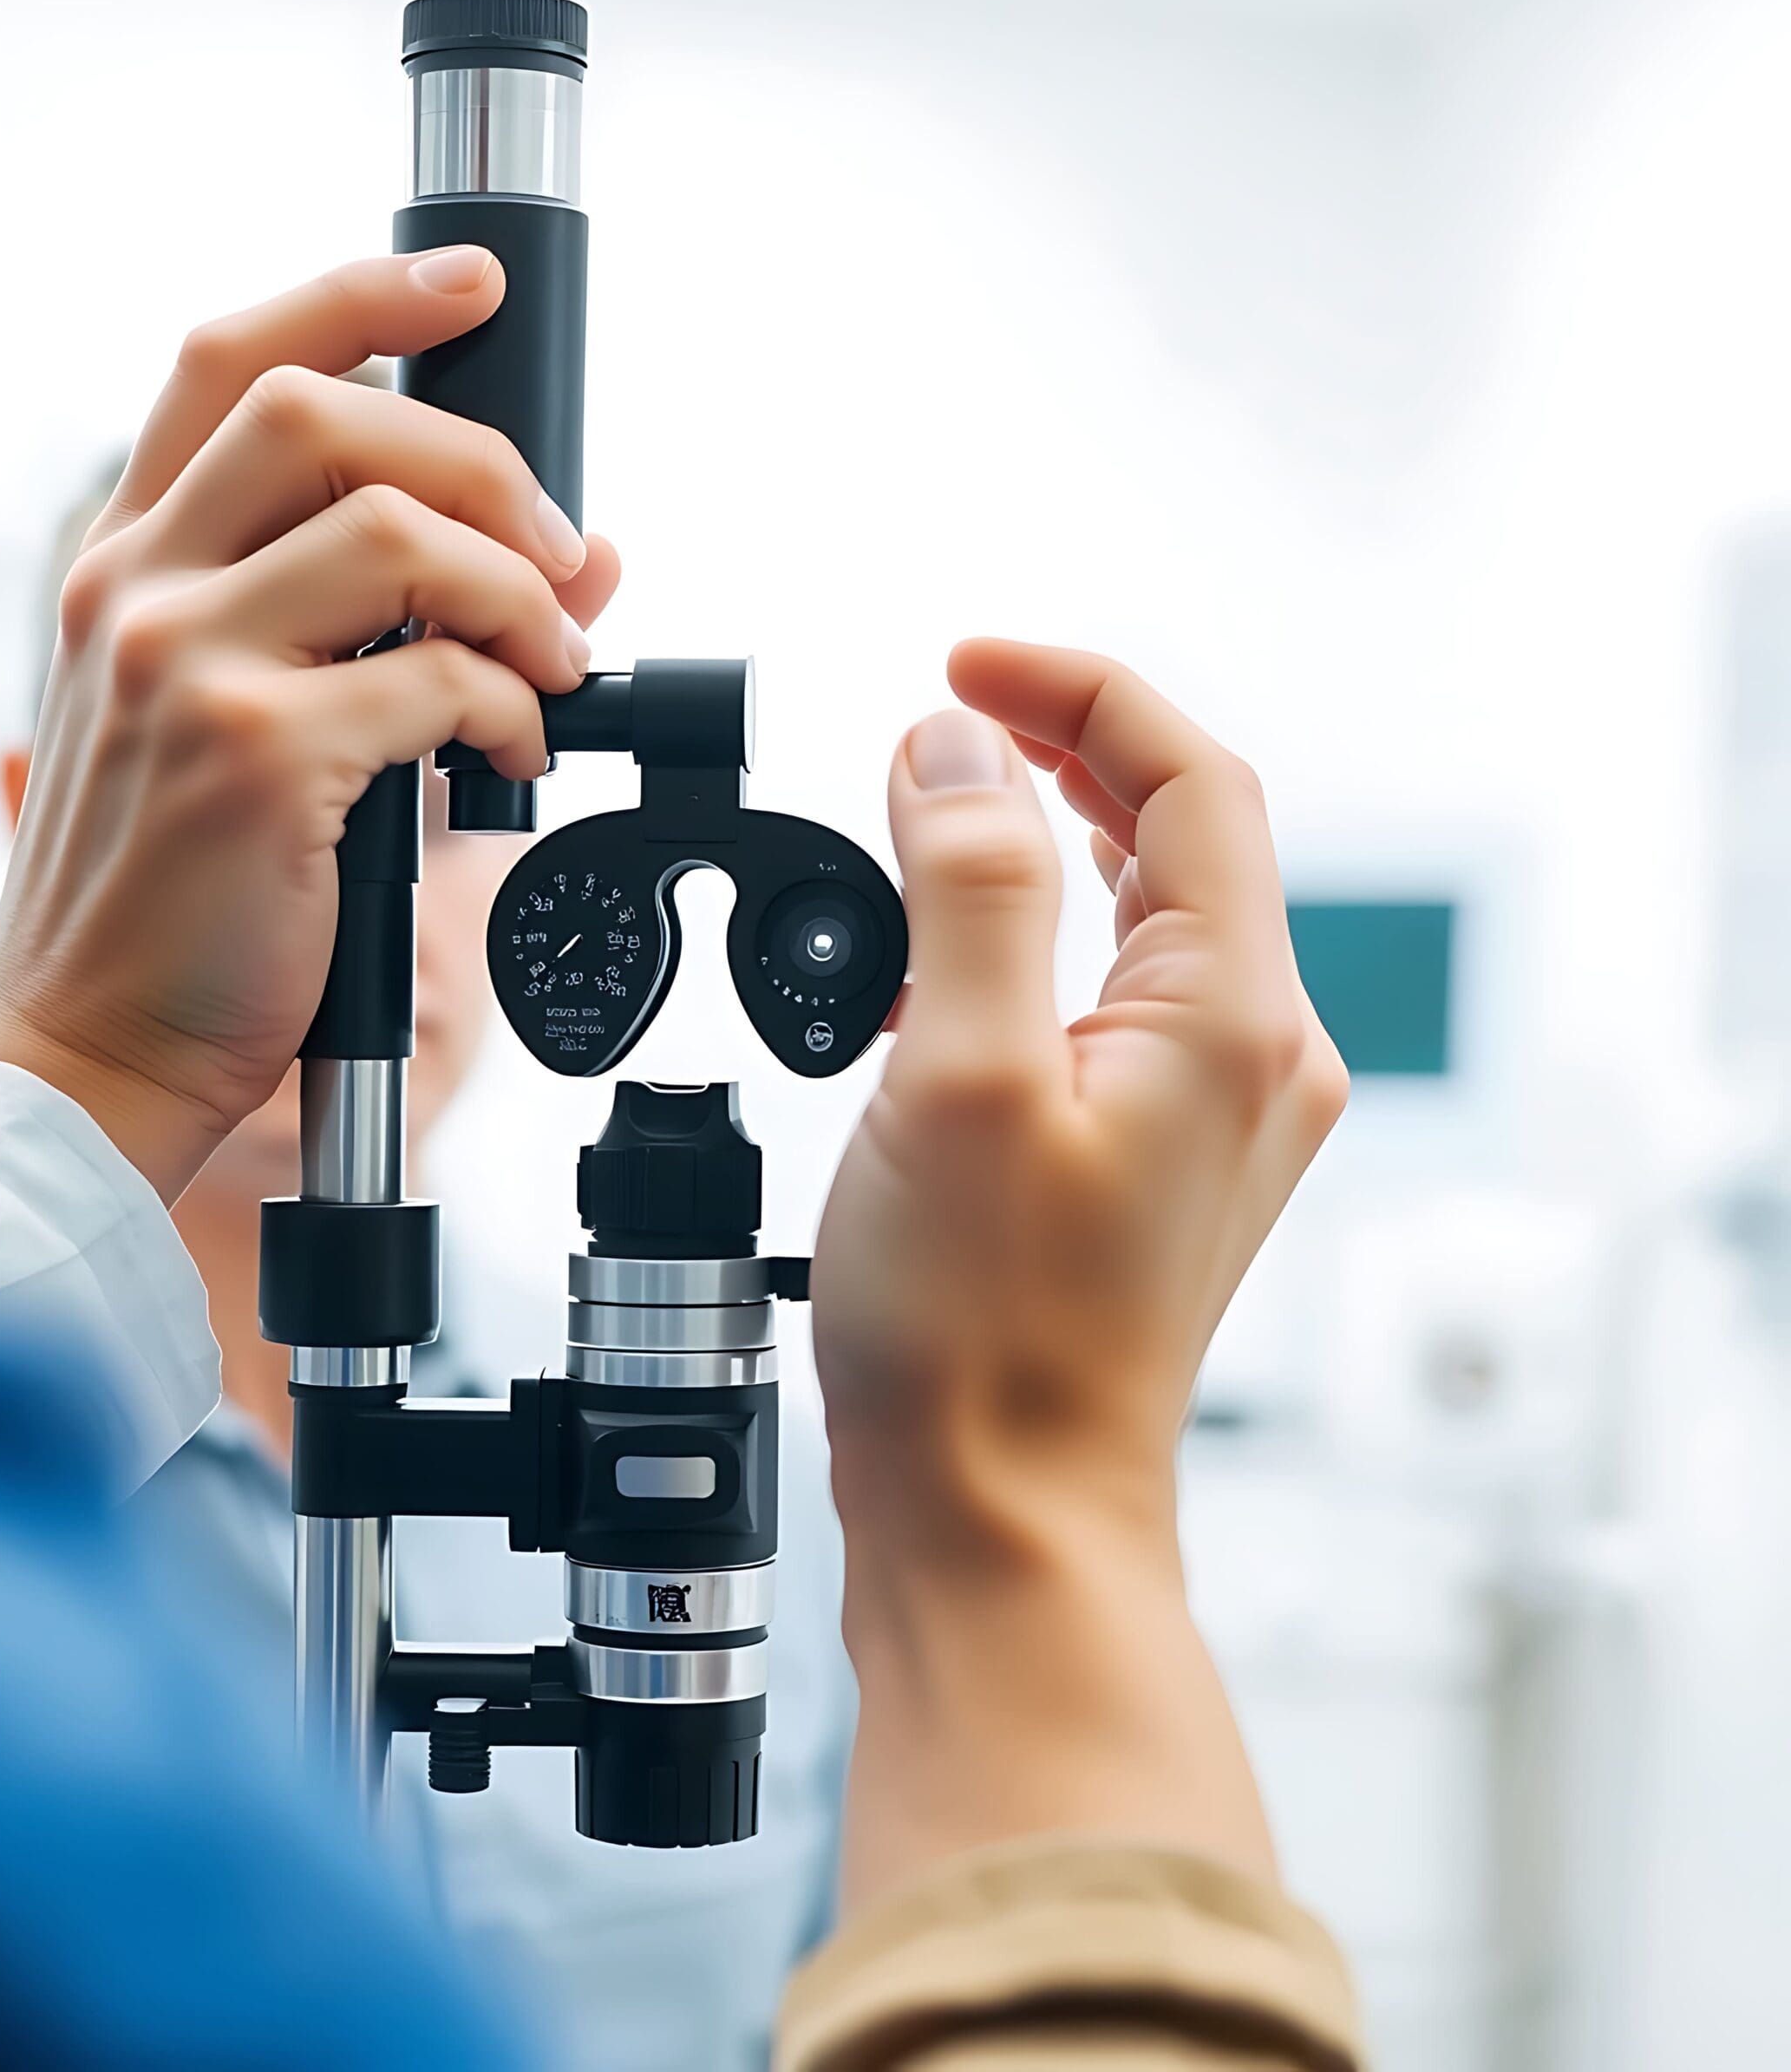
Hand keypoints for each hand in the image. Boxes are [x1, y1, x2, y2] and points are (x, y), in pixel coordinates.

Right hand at [0, 251, 620, 1202]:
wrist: (90, 1047)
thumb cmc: (174, 896)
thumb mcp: (240, 725)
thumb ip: (375, 624)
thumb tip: (579, 556)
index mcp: (123, 565)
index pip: (227, 362)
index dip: (356, 295)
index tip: (465, 283)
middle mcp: (133, 590)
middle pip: (321, 410)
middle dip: (480, 459)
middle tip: (560, 550)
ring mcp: (182, 664)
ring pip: (392, 530)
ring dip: (516, 589)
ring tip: (556, 666)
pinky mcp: (252, 755)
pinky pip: (436, 678)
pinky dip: (512, 709)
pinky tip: (513, 759)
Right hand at [814, 640, 1346, 1901]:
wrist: (999, 1518)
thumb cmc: (980, 1339)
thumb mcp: (958, 1074)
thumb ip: (967, 886)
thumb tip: (952, 749)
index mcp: (1231, 1019)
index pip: (1190, 779)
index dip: (1078, 692)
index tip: (964, 664)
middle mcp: (1248, 1057)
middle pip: (1182, 834)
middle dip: (1061, 750)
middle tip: (939, 718)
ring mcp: (1210, 1113)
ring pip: (1147, 912)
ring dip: (1048, 836)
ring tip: (934, 803)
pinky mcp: (1153, 1158)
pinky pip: (1114, 994)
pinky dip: (1038, 932)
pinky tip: (953, 944)